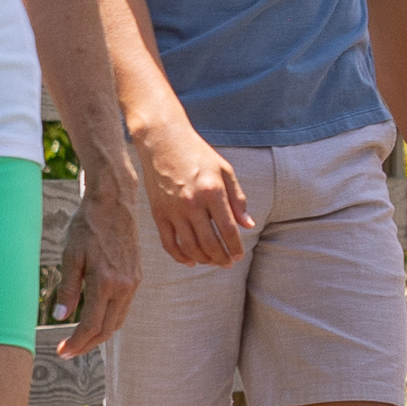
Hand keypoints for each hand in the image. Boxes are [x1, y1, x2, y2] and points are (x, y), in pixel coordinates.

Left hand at [50, 185, 142, 357]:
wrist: (114, 201)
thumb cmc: (88, 224)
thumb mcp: (71, 255)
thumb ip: (68, 289)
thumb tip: (60, 317)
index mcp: (106, 282)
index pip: (91, 325)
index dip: (76, 342)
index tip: (62, 351)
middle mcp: (124, 286)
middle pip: (107, 329)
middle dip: (87, 344)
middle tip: (68, 351)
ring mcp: (134, 281)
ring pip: (118, 320)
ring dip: (99, 334)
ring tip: (80, 339)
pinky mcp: (137, 275)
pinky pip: (124, 306)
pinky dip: (109, 318)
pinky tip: (96, 317)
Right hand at [140, 129, 250, 267]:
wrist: (163, 141)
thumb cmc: (198, 154)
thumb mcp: (224, 170)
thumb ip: (238, 198)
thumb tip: (248, 225)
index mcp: (213, 191)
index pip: (228, 230)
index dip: (235, 247)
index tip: (239, 256)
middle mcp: (193, 203)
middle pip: (210, 243)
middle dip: (221, 258)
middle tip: (228, 264)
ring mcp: (173, 210)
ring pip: (190, 247)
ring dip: (203, 260)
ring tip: (212, 262)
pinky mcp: (158, 213)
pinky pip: (168, 242)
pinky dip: (179, 256)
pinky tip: (190, 261)